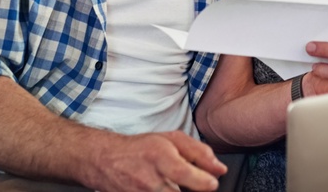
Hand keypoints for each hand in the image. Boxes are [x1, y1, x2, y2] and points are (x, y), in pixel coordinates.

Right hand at [87, 130, 226, 191]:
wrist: (107, 161)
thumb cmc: (142, 148)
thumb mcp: (172, 139)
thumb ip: (199, 152)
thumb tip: (220, 169)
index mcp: (160, 157)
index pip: (184, 174)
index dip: (203, 181)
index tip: (213, 182)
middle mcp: (150, 180)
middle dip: (193, 190)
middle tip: (197, 183)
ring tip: (177, 184)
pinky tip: (167, 189)